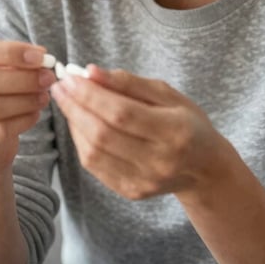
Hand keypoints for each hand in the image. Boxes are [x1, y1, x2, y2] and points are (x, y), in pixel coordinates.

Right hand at [0, 40, 54, 170]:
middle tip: (48, 77)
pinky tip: (35, 112)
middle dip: (23, 78)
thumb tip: (42, 58)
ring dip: (26, 100)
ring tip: (44, 95)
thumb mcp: (0, 70)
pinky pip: (1, 130)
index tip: (41, 56)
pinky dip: (24, 119)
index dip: (12, 52)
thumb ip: (16, 61)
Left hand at [50, 65, 227, 199]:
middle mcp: (158, 161)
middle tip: (60, 86)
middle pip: (103, 134)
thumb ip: (128, 82)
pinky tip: (79, 122)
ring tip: (68, 101)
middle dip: (75, 107)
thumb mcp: (167, 94)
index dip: (90, 95)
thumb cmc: (187, 123)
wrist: (204, 169)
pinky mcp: (130, 192)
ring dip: (74, 123)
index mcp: (174, 131)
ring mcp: (143, 181)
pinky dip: (81, 141)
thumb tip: (91, 72)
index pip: (121, 113)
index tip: (70, 77)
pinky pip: (94, 166)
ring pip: (94, 152)